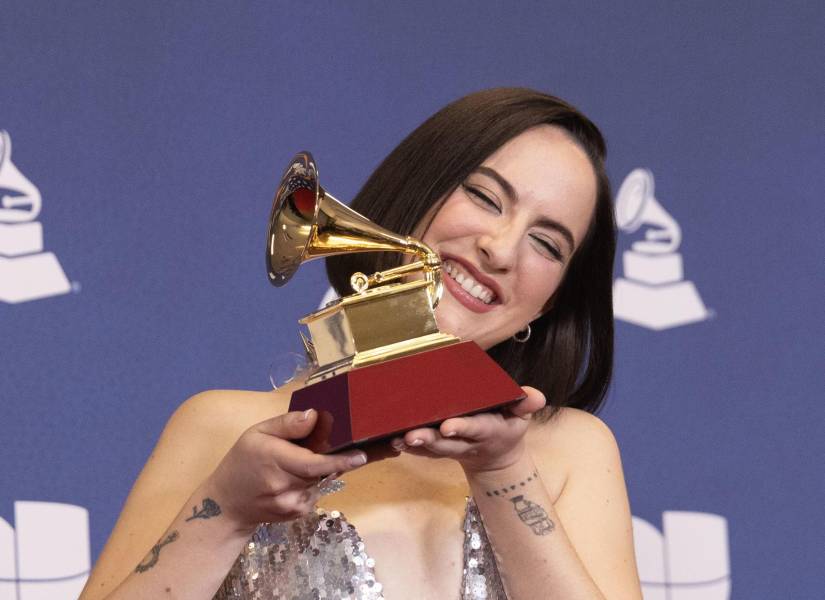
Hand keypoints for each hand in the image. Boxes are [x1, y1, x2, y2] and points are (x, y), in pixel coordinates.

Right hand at [205, 409, 368, 532]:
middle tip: (316, 449)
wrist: (227, 503)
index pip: (314, 463)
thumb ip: (287, 424)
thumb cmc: (243, 461)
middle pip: (320, 470)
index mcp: (274, 460)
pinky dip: (310, 484)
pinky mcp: (295, 515)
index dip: (340, 460)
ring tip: (293, 466)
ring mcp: (290, 504)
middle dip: (327, 458)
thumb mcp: (257, 433)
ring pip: (319, 482)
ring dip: (317, 472)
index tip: (361, 456)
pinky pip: (314, 494)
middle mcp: (284, 486)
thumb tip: (314, 415)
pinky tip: (292, 481)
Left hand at [391, 386, 545, 473]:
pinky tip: (392, 440)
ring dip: (414, 445)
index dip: (462, 428)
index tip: (447, 426)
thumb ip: (525, 404)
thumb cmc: (506, 424)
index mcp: (488, 430)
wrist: (495, 454)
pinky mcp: (438, 450)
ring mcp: (451, 448)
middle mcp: (467, 442)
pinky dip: (408, 448)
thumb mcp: (521, 415)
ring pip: (430, 449)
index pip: (475, 429)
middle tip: (411, 435)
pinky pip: (422, 452)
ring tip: (397, 438)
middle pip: (446, 443)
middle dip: (429, 440)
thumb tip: (537, 397)